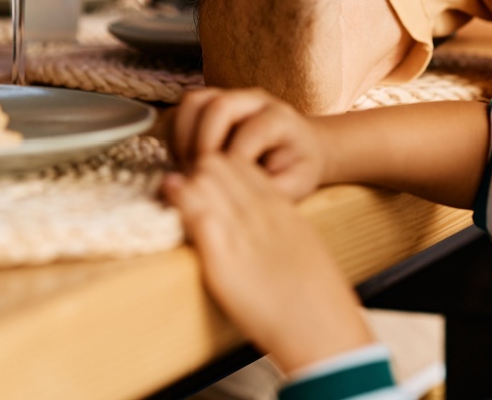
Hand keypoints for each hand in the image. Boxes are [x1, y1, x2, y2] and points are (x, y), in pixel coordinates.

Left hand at [163, 153, 372, 373]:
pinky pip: (195, 214)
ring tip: (173, 196)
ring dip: (185, 185)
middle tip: (187, 188)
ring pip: (202, 181)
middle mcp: (260, 211)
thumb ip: (280, 222)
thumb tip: (262, 217)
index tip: (209, 180)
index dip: (220, 168)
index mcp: (281, 206)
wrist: (320, 328)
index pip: (241, 164)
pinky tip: (170, 204)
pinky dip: (179, 205)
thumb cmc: (318, 296)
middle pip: (217, 166)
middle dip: (198, 171)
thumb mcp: (304, 242)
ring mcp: (241, 232)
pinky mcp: (221, 259)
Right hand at [169, 88, 325, 199]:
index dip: (234, 160)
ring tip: (189, 168)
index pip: (251, 131)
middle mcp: (253, 100)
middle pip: (217, 105)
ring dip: (183, 137)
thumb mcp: (297, 184)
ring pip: (193, 101)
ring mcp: (229, 98)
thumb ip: (270, 190)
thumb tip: (235, 199)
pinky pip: (181, 111)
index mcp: (280, 118)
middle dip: (203, 144)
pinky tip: (185, 163)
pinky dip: (175, 137)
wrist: (300, 146)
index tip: (226, 187)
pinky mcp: (209, 105)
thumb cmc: (296, 167)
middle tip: (200, 176)